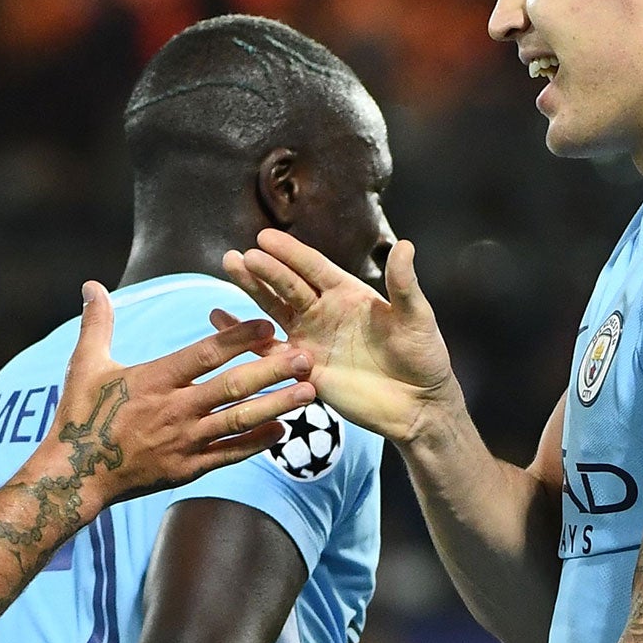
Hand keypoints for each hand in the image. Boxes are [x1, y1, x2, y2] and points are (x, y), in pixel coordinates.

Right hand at [49, 282, 311, 508]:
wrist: (76, 476)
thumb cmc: (80, 416)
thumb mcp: (85, 366)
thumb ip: (97, 324)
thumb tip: (91, 284)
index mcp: (153, 381)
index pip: (203, 355)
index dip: (237, 338)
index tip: (268, 324)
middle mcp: (174, 410)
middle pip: (232, 388)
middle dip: (272, 371)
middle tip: (306, 358)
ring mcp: (183, 442)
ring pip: (238, 422)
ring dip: (276, 406)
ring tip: (308, 394)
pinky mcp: (188, 469)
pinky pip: (229, 454)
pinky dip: (257, 443)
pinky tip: (282, 430)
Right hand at [218, 231, 456, 442]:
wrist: (416, 405)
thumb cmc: (423, 357)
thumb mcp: (417, 318)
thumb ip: (404, 284)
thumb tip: (405, 246)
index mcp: (348, 294)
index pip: (313, 268)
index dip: (290, 254)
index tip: (265, 238)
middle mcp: (324, 311)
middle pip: (287, 286)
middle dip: (263, 271)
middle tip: (238, 257)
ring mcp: (310, 338)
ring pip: (273, 310)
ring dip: (251, 291)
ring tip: (229, 269)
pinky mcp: (302, 368)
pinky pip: (267, 351)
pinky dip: (243, 337)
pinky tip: (219, 319)